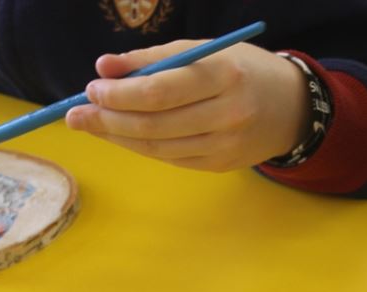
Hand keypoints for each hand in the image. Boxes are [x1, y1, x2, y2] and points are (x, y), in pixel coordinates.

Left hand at [66, 40, 309, 170]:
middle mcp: (228, 114)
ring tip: (90, 125)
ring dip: (117, 137)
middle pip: (154, 124)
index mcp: (224, 76)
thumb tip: (103, 68)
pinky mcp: (221, 165)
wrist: (291, 107)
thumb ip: (152, 59)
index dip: (120, 94)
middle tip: (75, 115)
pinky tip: (121, 135)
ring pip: (158, 147)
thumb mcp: (203, 50)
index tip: (91, 88)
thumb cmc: (241, 69)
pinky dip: (140, 148)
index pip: (161, 92)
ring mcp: (225, 145)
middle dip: (108, 120)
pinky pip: (171, 159)